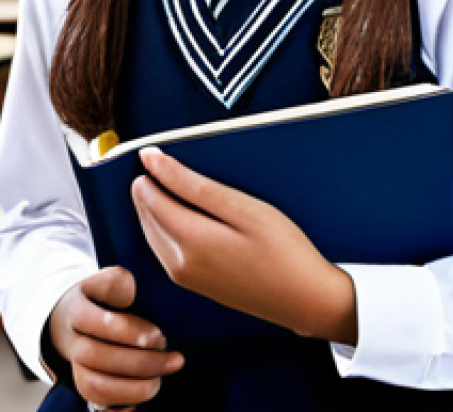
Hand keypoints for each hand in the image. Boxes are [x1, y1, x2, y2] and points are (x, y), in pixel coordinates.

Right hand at [47, 266, 183, 408]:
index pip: (94, 321)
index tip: (156, 335)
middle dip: (138, 361)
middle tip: (171, 358)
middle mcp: (72, 341)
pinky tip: (144, 394)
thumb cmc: (99, 297)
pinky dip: (121, 405)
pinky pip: (97, 403)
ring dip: (132, 387)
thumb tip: (131, 292)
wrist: (71, 319)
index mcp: (76, 310)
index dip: (125, 330)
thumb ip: (117, 281)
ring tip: (160, 378)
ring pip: (94, 385)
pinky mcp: (85, 385)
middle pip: (96, 357)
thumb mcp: (105, 280)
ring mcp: (75, 367)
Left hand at [131, 148, 357, 344]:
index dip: (149, 172)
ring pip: (152, 233)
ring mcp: (185, 279)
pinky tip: (181, 213)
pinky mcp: (195, 285)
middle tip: (159, 164)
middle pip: (146, 216)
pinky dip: (164, 226)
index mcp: (189, 241)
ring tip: (169, 182)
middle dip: (148, 188)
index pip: (149, 198)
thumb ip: (192, 184)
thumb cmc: (283, 250)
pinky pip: (164, 249)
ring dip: (154, 207)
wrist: (306, 300)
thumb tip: (153, 163)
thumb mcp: (241, 207)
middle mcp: (178, 264)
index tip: (152, 152)